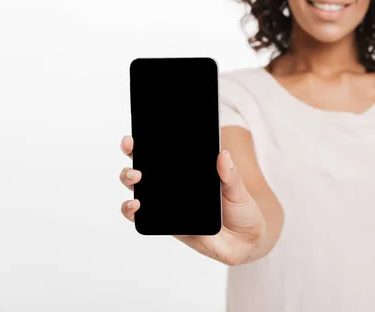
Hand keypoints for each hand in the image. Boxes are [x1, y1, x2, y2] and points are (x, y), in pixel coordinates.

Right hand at [119, 135, 266, 265]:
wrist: (245, 240)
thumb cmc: (241, 210)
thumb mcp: (238, 189)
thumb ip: (230, 175)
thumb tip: (223, 154)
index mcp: (191, 172)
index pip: (165, 153)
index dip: (147, 142)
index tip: (137, 134)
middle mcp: (175, 185)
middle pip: (145, 167)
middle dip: (132, 155)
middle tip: (132, 148)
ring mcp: (168, 204)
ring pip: (138, 189)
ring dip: (128, 180)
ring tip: (135, 176)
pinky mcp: (166, 224)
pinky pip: (142, 217)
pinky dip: (132, 210)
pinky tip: (135, 204)